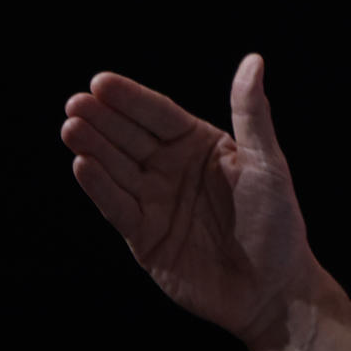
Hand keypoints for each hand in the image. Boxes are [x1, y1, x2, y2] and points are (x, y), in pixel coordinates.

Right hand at [62, 53, 319, 347]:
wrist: (273, 290)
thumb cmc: (278, 222)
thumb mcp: (267, 163)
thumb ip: (252, 114)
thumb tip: (253, 60)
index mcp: (200, 144)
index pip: (159, 114)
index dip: (130, 98)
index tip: (100, 82)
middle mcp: (172, 169)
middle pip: (131, 138)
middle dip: (103, 119)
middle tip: (75, 102)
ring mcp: (155, 202)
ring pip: (117, 169)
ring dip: (93, 148)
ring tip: (72, 127)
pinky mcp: (144, 237)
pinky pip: (117, 207)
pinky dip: (99, 187)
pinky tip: (82, 165)